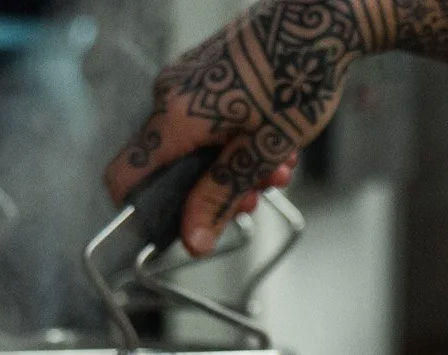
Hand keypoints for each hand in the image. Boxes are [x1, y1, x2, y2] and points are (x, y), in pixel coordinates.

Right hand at [104, 0, 367, 254]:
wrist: (323, 17)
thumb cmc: (297, 77)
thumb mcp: (262, 151)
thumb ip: (221, 196)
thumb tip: (193, 239)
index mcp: (174, 117)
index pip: (125, 176)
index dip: (143, 210)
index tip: (178, 226)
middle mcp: (169, 94)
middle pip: (171, 166)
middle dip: (215, 190)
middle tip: (256, 196)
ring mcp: (186, 78)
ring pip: (197, 144)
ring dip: (236, 166)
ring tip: (278, 165)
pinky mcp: (206, 70)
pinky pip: (208, 117)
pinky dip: (238, 137)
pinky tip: (275, 138)